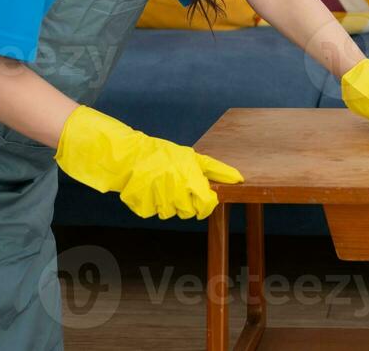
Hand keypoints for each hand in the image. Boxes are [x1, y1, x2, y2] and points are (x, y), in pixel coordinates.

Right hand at [54, 104, 242, 219]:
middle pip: (188, 213)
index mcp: (189, 178)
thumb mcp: (192, 157)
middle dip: (185, 203)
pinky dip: (151, 204)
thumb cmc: (164, 155)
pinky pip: (153, 213)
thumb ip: (215, 170)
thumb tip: (240, 179)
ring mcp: (158, 200)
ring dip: (167, 203)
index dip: (206, 205)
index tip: (202, 199)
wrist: (129, 156)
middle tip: (176, 187)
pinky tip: (148, 190)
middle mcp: (175, 190)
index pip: (207, 205)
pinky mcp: (142, 208)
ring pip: (170, 214)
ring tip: (160, 185)